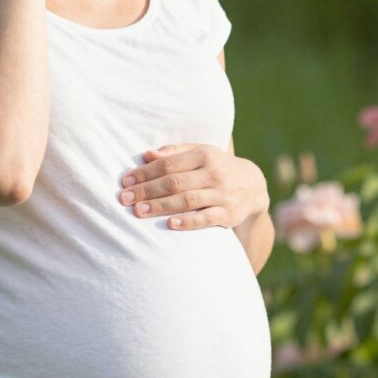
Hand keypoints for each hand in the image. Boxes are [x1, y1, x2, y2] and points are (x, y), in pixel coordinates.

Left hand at [118, 143, 268, 230]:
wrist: (252, 186)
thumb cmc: (217, 167)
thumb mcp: (201, 153)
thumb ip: (174, 153)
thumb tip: (146, 155)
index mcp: (204, 155)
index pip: (169, 164)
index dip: (145, 173)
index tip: (125, 181)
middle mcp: (214, 173)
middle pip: (175, 182)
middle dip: (147, 190)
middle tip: (124, 198)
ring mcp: (222, 194)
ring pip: (187, 200)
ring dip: (161, 206)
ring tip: (138, 211)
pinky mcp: (229, 213)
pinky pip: (206, 218)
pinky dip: (188, 221)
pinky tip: (170, 224)